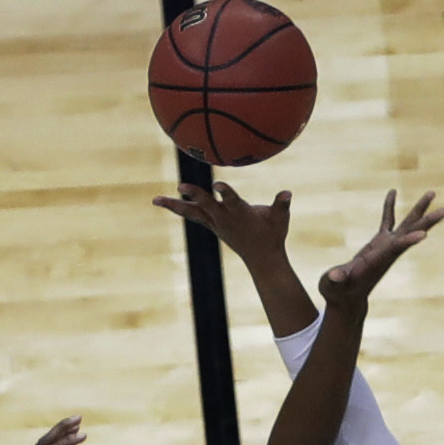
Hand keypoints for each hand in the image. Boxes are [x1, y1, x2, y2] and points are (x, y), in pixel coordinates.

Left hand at [150, 179, 291, 265]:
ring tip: (155, 200)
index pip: (231, 201)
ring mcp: (216, 224)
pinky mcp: (212, 226)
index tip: (217, 185)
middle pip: (205, 206)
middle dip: (194, 196)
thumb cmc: (273, 235)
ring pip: (192, 212)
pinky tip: (170, 203)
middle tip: (180, 186)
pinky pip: (194, 215)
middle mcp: (224, 219)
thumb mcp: (281, 219)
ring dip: (174, 206)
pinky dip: (182, 209)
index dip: (224, 193)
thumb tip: (287, 193)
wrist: (263, 260)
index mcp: (240, 213)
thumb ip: (282, 204)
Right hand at [314, 189, 443, 303]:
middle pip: (412, 233)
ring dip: (419, 209)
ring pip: (407, 225)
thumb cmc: (338, 292)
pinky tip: (392, 192)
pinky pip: (388, 221)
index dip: (409, 240)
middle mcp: (387, 253)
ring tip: (432, 193)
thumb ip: (335, 280)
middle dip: (428, 222)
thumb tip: (335, 276)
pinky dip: (390, 207)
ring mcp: (385, 247)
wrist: (346, 299)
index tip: (424, 234)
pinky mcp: (378, 243)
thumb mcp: (333, 286)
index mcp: (377, 261)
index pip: (396, 249)